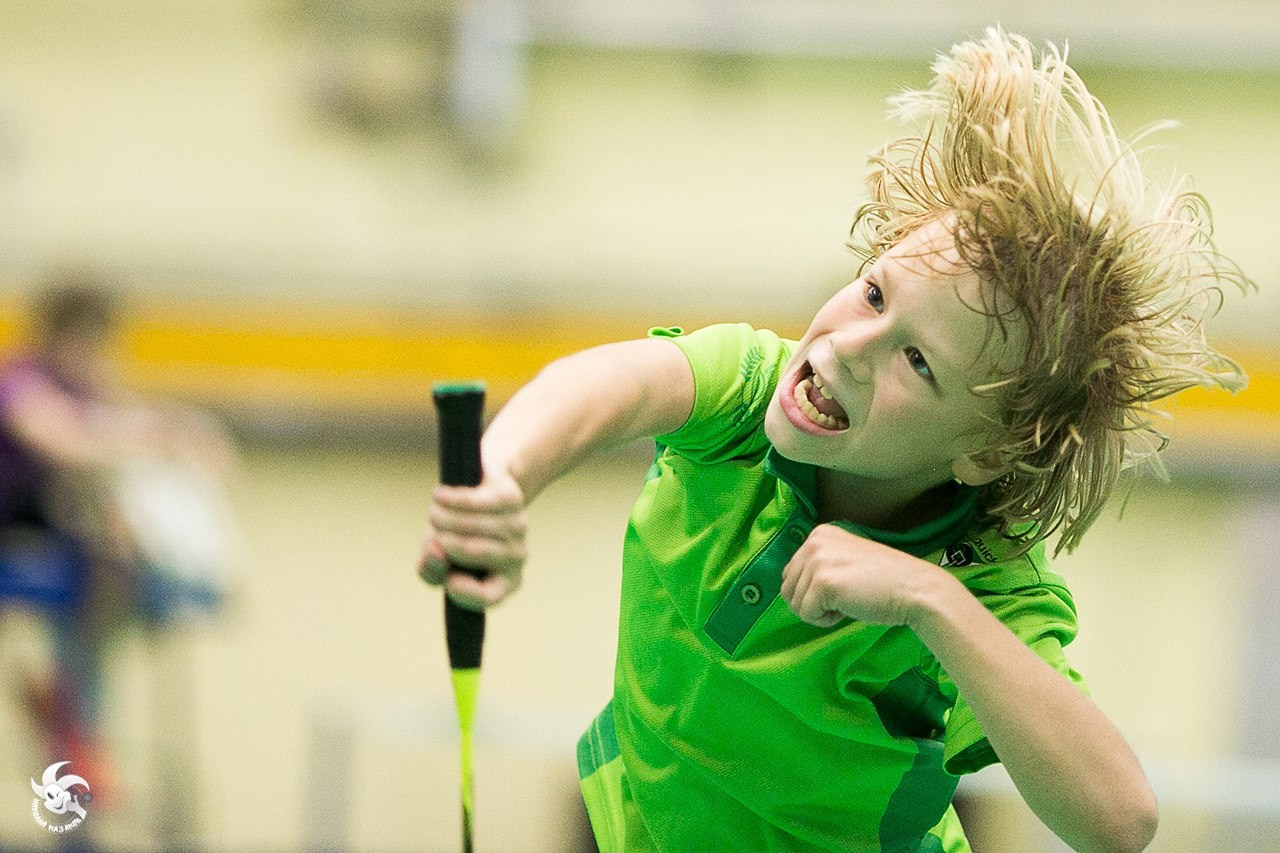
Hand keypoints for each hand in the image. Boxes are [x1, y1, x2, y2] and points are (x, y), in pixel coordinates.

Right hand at [419, 461, 527, 610]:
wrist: (480, 492)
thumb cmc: (456, 536)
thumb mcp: (437, 559)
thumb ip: (430, 568)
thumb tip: (434, 553)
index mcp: (504, 583)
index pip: (487, 596)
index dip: (464, 591)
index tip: (447, 580)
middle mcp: (516, 557)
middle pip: (474, 551)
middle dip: (442, 540)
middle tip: (431, 532)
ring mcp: (518, 527)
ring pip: (473, 524)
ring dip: (442, 517)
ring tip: (433, 513)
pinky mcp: (511, 499)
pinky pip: (474, 501)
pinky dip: (450, 500)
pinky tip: (438, 496)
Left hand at [780, 524, 941, 628]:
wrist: (913, 589)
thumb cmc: (883, 581)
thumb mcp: (844, 560)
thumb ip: (819, 565)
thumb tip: (788, 589)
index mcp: (819, 534)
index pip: (791, 572)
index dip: (812, 591)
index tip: (841, 588)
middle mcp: (814, 541)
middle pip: (787, 588)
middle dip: (812, 603)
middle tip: (844, 599)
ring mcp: (817, 561)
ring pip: (794, 603)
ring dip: (818, 612)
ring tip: (846, 603)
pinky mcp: (823, 583)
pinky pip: (806, 614)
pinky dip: (824, 621)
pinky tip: (847, 610)